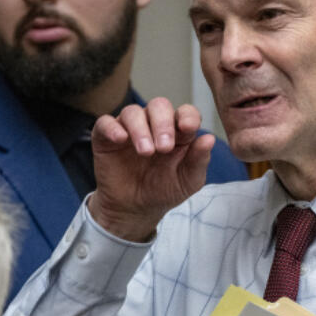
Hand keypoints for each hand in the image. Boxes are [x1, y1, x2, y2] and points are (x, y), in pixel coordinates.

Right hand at [89, 97, 213, 240]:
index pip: (185, 112)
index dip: (187, 116)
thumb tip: (209, 139)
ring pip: (132, 112)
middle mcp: (154, 125)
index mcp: (178, 131)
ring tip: (146, 152)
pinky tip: (120, 139)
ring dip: (140, 129)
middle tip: (164, 148)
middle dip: (163, 123)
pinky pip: (105, 123)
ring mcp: (129, 128)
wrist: (136, 210)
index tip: (188, 128)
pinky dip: (112, 128)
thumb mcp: (188, 181)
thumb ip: (199, 160)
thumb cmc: (165, 190)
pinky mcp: (107, 137)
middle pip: (159, 105)